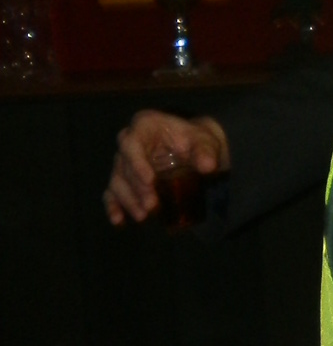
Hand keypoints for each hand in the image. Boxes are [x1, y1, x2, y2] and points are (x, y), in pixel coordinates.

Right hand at [103, 110, 229, 225]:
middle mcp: (128, 141)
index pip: (132, 145)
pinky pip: (112, 192)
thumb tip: (208, 166)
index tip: (150, 182)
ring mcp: (123, 161)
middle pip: (125, 167)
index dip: (138, 164)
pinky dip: (113, 206)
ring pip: (118, 182)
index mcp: (143, 124)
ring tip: (143, 217)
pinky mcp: (122, 178)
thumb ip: (205, 151)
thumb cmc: (195, 140)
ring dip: (128, 201)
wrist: (194, 148)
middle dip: (137, 189)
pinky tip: (119, 220)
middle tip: (151, 206)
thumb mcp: (204, 141)